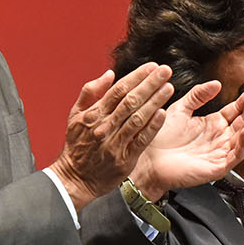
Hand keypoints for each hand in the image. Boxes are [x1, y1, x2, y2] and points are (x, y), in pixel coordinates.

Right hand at [48, 64, 173, 210]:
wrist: (75, 178)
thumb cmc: (77, 145)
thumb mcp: (75, 115)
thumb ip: (90, 92)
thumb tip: (109, 74)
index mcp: (93, 114)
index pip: (118, 90)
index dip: (136, 76)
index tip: (151, 66)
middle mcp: (104, 126)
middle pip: (130, 100)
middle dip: (149, 84)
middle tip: (165, 71)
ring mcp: (115, 143)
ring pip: (138, 118)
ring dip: (155, 101)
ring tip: (168, 87)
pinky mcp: (125, 158)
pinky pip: (141, 140)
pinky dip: (152, 126)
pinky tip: (163, 113)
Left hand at [129, 82, 243, 199]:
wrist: (148, 161)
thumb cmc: (161, 138)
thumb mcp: (180, 109)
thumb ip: (197, 95)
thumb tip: (217, 83)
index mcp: (212, 124)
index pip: (235, 110)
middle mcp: (219, 138)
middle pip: (242, 122)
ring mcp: (220, 153)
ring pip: (243, 138)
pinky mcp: (218, 167)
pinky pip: (236, 155)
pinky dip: (243, 143)